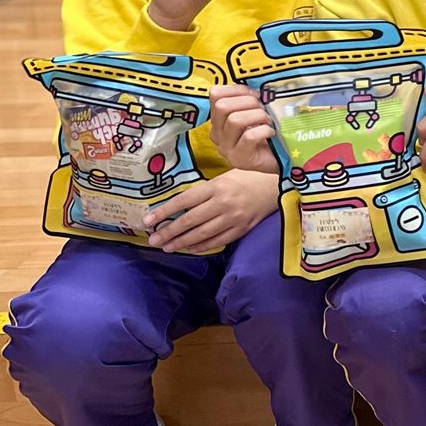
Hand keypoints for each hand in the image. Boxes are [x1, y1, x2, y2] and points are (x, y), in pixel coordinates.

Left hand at [147, 169, 278, 254]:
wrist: (277, 185)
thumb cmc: (248, 177)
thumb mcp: (224, 176)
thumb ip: (204, 191)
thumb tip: (180, 207)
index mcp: (216, 187)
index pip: (184, 201)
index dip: (164, 212)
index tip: (147, 221)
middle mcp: (223, 203)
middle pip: (190, 221)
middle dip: (168, 232)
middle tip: (153, 240)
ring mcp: (233, 218)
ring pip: (202, 234)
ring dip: (182, 242)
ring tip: (167, 247)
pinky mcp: (242, 229)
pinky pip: (218, 241)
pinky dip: (202, 246)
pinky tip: (190, 248)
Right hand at [208, 86, 278, 174]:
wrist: (280, 159)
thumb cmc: (267, 133)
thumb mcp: (255, 112)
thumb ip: (249, 100)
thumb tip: (257, 87)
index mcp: (218, 119)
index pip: (215, 94)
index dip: (237, 90)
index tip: (256, 95)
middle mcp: (217, 134)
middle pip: (222, 106)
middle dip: (248, 102)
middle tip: (264, 109)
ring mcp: (226, 148)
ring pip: (234, 120)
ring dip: (257, 116)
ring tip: (268, 121)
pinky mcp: (239, 159)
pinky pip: (249, 137)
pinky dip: (264, 130)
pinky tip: (271, 133)